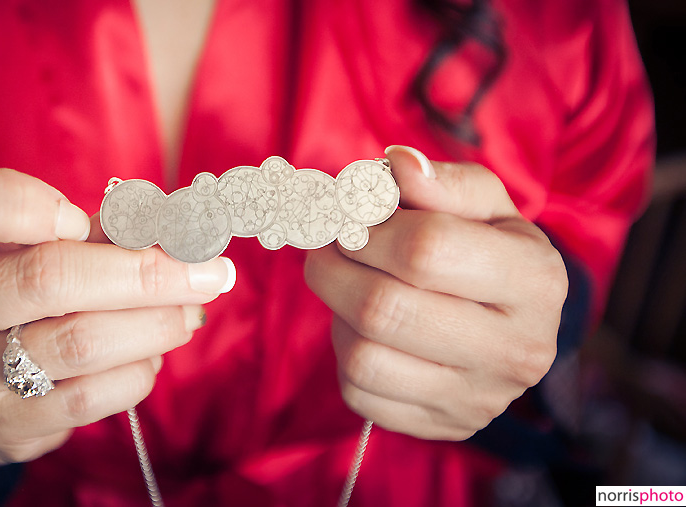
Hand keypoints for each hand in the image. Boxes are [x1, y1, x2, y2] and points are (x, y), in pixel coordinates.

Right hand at [0, 163, 234, 481]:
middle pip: (45, 278)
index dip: (20, 203)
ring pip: (79, 342)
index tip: (81, 217)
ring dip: (156, 323)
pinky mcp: (1, 423)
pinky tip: (152, 353)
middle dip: (146, 271)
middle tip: (207, 270)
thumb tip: (176, 231)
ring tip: (189, 310)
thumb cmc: (21, 287)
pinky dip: (138, 370)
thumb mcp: (39, 244)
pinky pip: (88, 397)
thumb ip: (95, 229)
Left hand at [305, 146, 566, 439]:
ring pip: (364, 357)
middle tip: (329, 247)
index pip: (427, 249)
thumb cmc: (490, 252)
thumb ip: (442, 181)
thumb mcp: (485, 205)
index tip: (352, 218)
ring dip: (337, 313)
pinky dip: (345, 355)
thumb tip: (396, 165)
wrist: (515, 325)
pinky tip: (365, 330)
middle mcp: (517, 349)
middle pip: (384, 309)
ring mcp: (480, 399)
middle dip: (334, 268)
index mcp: (536, 280)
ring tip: (350, 287)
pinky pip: (360, 393)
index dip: (369, 227)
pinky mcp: (444, 427)